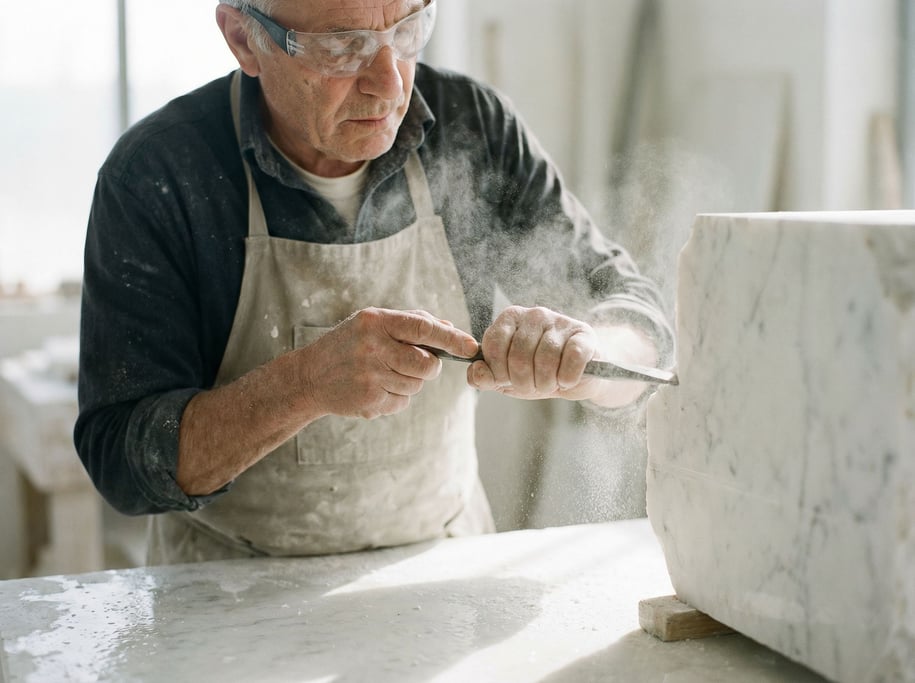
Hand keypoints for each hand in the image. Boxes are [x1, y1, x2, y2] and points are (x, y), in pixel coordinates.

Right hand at [297, 307, 478, 418]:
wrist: (309, 377)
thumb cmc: (349, 344)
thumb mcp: (373, 323)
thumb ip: (412, 322)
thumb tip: (452, 330)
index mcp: (376, 322)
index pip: (423, 329)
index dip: (452, 339)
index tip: (472, 347)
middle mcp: (372, 347)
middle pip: (427, 365)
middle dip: (429, 366)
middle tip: (411, 362)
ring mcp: (370, 377)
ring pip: (416, 385)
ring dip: (408, 381)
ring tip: (382, 373)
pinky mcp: (369, 401)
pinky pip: (402, 402)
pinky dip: (395, 397)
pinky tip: (373, 388)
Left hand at [467, 305, 602, 400]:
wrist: (575, 378)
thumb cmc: (536, 374)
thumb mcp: (506, 379)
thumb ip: (486, 377)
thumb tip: (476, 372)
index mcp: (510, 318)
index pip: (493, 345)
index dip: (498, 371)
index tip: (507, 380)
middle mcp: (534, 314)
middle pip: (519, 356)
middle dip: (524, 382)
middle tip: (533, 385)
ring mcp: (560, 322)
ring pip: (545, 359)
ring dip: (546, 383)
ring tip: (550, 383)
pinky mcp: (584, 334)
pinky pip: (572, 359)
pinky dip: (567, 378)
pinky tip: (566, 380)